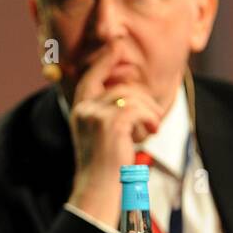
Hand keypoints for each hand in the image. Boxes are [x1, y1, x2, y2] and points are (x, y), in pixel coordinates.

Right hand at [67, 45, 163, 225]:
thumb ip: (109, 113)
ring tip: (151, 131)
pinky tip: (151, 133)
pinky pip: (140, 109)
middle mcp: (84, 109)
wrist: (98, 189)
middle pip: (122, 88)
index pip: (92, 76)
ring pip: (134, 97)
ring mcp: (96, 115)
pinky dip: (150, 120)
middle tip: (152, 121)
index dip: (105, 59)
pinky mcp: (111, 123)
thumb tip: (130, 95)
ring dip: (150, 113)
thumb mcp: (102, 134)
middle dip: (144, 100)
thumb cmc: (104, 166)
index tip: (116, 44)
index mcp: (79, 109)